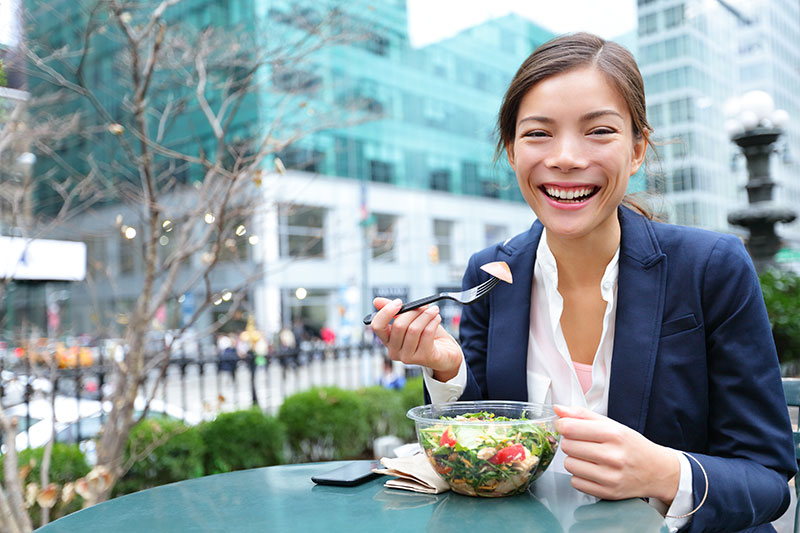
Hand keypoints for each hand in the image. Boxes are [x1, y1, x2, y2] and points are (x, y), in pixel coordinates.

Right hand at [369, 297, 462, 380]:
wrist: (445, 353)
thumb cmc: (427, 336)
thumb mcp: (410, 321)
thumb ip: (395, 311)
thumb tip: (377, 301)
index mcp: (388, 340)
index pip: (378, 326)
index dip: (386, 312)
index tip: (398, 302)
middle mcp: (394, 351)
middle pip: (398, 326)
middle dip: (413, 311)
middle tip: (424, 305)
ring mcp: (407, 357)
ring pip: (413, 329)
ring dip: (425, 315)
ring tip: (434, 311)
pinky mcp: (423, 358)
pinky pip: (427, 334)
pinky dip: (433, 322)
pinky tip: (437, 318)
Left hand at [554, 405, 679, 503]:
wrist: (657, 471)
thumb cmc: (632, 446)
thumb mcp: (612, 425)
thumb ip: (582, 414)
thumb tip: (558, 409)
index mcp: (613, 434)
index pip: (570, 428)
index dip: (561, 425)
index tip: (564, 425)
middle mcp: (612, 456)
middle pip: (567, 446)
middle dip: (570, 442)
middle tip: (582, 442)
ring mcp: (610, 477)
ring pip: (569, 464)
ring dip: (574, 459)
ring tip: (588, 457)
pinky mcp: (607, 493)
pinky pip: (576, 482)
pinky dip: (580, 476)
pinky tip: (592, 470)